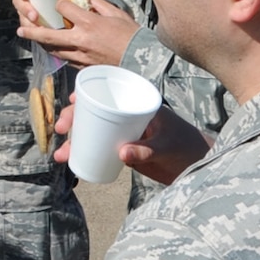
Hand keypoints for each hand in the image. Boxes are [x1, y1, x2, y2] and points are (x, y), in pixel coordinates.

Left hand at [11, 0, 137, 66]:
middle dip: (32, 31)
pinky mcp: (84, 67)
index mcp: (89, 23)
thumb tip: (86, 1)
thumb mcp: (116, 13)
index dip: (59, 4)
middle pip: (48, 35)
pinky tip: (52, 48)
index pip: (63, 8)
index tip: (59, 2)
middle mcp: (81, 40)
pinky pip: (64, 58)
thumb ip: (98, 5)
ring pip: (53, 50)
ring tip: (31, 38)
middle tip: (21, 28)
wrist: (142, 59)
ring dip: (41, 43)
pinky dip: (56, 52)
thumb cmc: (132, 35)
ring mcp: (81, 56)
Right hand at [52, 101, 209, 186]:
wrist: (199, 167)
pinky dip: (84, 153)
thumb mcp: (166, 146)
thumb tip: (120, 154)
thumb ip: (145, 150)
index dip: (87, 95)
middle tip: (60, 130)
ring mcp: (125, 133)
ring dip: (75, 141)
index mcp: (138, 104)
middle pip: (94, 111)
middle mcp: (128, 115)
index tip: (72, 103)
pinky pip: (99, 147)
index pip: (109, 92)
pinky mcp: (124, 150)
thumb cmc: (187, 148)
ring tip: (62, 155)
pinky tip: (71, 160)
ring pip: (93, 131)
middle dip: (74, 119)